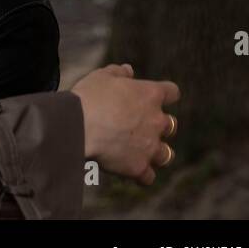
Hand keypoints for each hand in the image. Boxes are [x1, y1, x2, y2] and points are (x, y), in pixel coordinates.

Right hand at [72, 63, 180, 184]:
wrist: (77, 126)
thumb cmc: (88, 97)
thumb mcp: (100, 76)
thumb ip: (118, 73)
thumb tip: (129, 70)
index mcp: (150, 95)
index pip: (171, 92)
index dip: (164, 94)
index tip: (153, 97)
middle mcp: (156, 121)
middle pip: (170, 125)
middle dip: (157, 126)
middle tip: (136, 126)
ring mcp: (150, 146)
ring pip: (166, 153)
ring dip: (155, 151)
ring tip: (139, 151)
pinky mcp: (139, 167)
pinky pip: (148, 177)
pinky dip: (141, 174)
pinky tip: (129, 170)